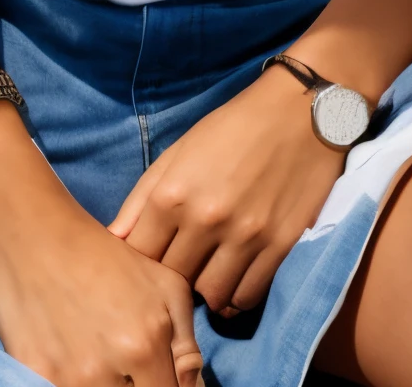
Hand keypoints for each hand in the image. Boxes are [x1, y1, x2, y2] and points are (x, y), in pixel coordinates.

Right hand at [0, 110, 201, 386]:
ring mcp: (67, 376)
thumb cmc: (99, 253)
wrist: (28, 229)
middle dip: (135, 386)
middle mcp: (108, 368)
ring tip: (96, 355)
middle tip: (125, 361)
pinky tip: (70, 359)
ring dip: (104, 386)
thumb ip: (186, 342)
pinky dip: (69, 382)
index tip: (155, 375)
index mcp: (145, 345)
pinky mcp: (33, 372)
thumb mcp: (161, 283)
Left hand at [109, 64, 347, 317]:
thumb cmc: (230, 128)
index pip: (141, 253)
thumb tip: (114, 239)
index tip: (151, 254)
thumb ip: (142, 199)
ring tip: (206, 271)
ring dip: (204, 290)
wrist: (297, 114)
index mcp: (172, 193)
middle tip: (180, 263)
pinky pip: (248, 296)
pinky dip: (235, 297)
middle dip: (172, 274)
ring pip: (211, 296)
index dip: (141, 259)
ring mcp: (244, 237)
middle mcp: (205, 220)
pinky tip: (232, 280)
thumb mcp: (177, 153)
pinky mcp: (278, 248)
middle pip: (174, 277)